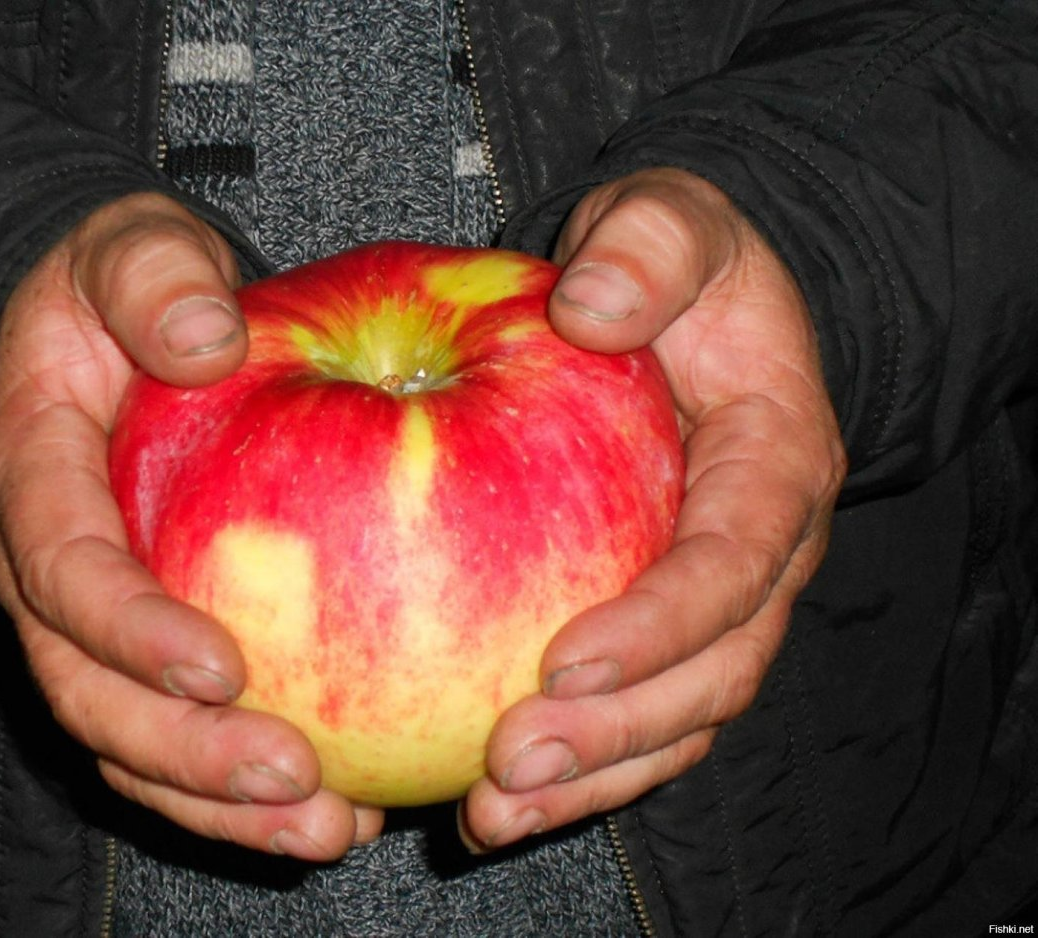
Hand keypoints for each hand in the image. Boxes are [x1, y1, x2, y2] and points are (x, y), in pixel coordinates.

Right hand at [0, 191, 380, 859]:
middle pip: (90, 693)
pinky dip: (243, 786)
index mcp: (32, 472)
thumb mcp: (128, 248)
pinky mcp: (144, 644)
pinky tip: (341, 804)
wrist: (106, 334)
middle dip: (186, 751)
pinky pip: (178, 731)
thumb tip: (206, 336)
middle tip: (296, 779)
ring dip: (220, 801)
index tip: (222, 667)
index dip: (129, 629)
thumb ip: (152, 277)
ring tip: (328, 827)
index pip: (62, 568)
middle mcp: (45, 568)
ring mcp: (90, 620)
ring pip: (130, 740)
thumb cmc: (123, 292)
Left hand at [461, 168, 846, 849]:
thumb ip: (651, 247)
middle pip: (712, 674)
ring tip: (496, 814)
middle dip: (618, 732)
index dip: (662, 623)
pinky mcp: (653, 623)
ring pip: (675, 717)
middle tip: (514, 764)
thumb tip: (594, 309)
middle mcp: (757, 552)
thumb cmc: (678, 264)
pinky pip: (627, 709)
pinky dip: (572, 761)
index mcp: (774, 463)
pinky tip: (488, 795)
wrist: (683, 300)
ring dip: (592, 777)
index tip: (566, 661)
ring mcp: (710, 602)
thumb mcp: (672, 221)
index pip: (735, 562)